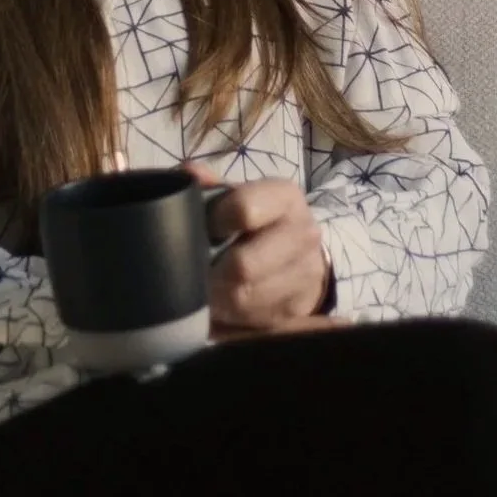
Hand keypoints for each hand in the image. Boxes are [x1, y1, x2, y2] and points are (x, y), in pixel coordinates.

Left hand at [186, 163, 348, 336]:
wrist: (303, 255)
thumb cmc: (257, 220)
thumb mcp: (237, 196)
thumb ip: (210, 187)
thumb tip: (188, 174)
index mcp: (285, 197)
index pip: (243, 209)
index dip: (214, 222)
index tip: (202, 231)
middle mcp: (303, 234)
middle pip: (243, 265)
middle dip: (212, 273)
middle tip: (194, 273)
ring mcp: (307, 275)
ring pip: (246, 299)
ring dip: (218, 300)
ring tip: (205, 291)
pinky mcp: (301, 309)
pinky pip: (256, 322)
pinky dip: (232, 318)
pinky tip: (223, 307)